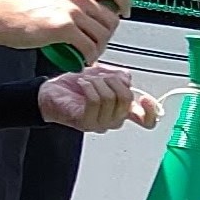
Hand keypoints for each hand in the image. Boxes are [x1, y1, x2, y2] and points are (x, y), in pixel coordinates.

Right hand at [0, 0, 131, 60]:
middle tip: (97, 44)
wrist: (8, 19)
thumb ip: (79, 2)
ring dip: (99, 49)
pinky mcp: (64, 28)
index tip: (125, 13)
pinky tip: (83, 59)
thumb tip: (100, 14)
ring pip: (102, 35)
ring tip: (89, 53)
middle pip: (111, 19)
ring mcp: (71, 11)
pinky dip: (89, 57)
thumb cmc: (32, 13)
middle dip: (108, 36)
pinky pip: (89, 47)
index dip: (125, 1)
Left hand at [39, 68, 160, 132]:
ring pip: (110, 98)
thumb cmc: (71, 87)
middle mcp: (112, 120)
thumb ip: (117, 77)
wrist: (48, 93)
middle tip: (100, 76)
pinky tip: (82, 83)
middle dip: (113, 80)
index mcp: (120, 110)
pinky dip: (89, 87)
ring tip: (87, 80)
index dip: (151, 111)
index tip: (145, 98)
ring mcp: (99, 124)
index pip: (146, 120)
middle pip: (126, 99)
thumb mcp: (100, 75)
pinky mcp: (85, 122)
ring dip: (98, 82)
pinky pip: (95, 101)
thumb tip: (126, 78)